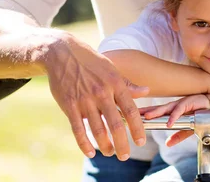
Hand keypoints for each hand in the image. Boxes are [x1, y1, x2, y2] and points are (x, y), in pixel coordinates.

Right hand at [43, 31, 148, 160]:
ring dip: (105, 145)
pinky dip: (84, 144)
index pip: (131, 110)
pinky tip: (90, 153)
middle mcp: (102, 93)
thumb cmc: (91, 62)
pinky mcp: (69, 105)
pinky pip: (78, 129)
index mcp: (115, 83)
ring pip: (98, 129)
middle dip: (122, 144)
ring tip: (110, 153)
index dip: (137, 128)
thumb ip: (128, 84)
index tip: (141, 141)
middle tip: (125, 156)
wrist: (63, 53)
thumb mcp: (112, 69)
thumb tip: (146, 92)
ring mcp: (85, 100)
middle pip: (116, 124)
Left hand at [139, 94, 209, 146]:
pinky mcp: (190, 102)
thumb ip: (179, 135)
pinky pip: (180, 110)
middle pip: (159, 108)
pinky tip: (169, 123)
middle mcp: (176, 105)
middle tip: (135, 114)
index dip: (147, 113)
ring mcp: (182, 103)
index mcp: (174, 110)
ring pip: (167, 107)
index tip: (135, 116)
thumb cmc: (203, 114)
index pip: (158, 111)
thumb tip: (167, 144)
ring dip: (157, 112)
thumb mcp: (189, 128)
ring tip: (147, 117)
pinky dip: (174, 117)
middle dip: (147, 111)